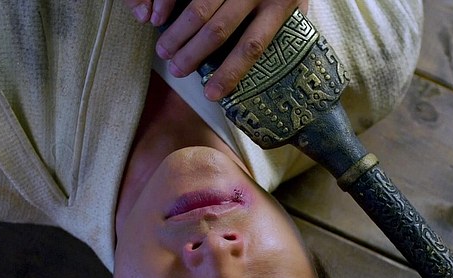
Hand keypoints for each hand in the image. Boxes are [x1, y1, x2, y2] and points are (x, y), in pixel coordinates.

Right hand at [125, 0, 307, 100]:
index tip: (211, 93)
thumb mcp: (296, 2)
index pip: (252, 45)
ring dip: (178, 33)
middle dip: (193, 54)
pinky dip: (169, 3)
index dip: (230, 72)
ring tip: (164, 51)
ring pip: (199, 9)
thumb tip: (270, 66)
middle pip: (218, 30)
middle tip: (177, 70)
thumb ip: (285, 26)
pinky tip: (157, 17)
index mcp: (279, 5)